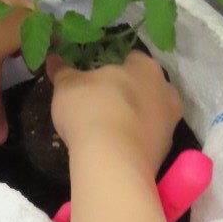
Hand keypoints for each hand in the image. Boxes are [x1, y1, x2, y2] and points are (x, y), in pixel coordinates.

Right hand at [49, 51, 181, 175]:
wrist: (113, 161)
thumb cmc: (92, 109)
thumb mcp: (68, 87)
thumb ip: (63, 72)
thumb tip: (52, 59)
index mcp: (145, 67)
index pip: (133, 60)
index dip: (116, 68)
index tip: (99, 79)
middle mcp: (166, 91)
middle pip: (148, 87)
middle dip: (131, 93)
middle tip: (104, 103)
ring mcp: (170, 123)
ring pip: (152, 114)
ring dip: (136, 118)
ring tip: (110, 128)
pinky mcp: (166, 152)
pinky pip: (149, 139)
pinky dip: (136, 141)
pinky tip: (117, 147)